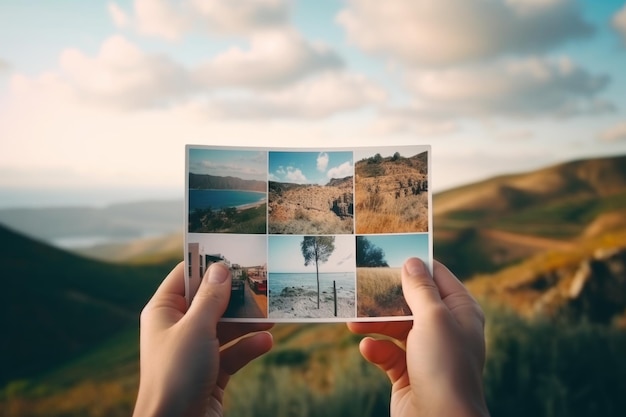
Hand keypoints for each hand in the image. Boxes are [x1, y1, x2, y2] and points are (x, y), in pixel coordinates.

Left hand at [133, 262, 273, 416]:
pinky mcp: (211, 371)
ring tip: (271, 314)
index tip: (235, 251)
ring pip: (225, 326)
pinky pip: (233, 352)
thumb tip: (221, 268)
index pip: (185, 276)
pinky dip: (249, 347)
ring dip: (248, 322)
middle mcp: (178, 328)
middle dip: (236, 295)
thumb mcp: (196, 329)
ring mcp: (195, 350)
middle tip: (262, 281)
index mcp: (164, 312)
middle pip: (210, 301)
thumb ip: (211, 298)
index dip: (207, 263)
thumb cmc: (176, 375)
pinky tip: (266, 342)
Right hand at [348, 258, 488, 416]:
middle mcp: (445, 328)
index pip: (436, 276)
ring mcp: (426, 351)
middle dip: (386, 296)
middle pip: (411, 300)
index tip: (386, 253)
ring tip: (352, 321)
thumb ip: (420, 288)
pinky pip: (388, 352)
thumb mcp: (433, 318)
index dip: (413, 264)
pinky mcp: (408, 371)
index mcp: (460, 310)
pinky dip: (376, 349)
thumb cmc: (444, 366)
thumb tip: (412, 261)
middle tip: (360, 285)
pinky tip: (367, 348)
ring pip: (395, 326)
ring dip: (374, 323)